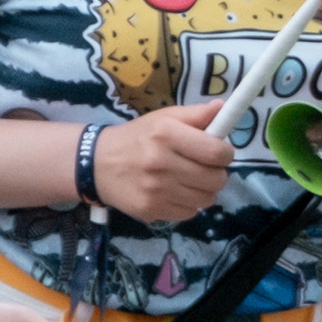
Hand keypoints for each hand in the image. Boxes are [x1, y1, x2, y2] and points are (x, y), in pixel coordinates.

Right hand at [92, 108, 241, 223]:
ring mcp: (155, 190)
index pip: (217, 153)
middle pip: (216, 179)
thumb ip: (195, 115)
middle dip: (216, 173)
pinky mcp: (150, 210)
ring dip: (203, 191)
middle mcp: (160, 163)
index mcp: (166, 135)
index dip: (225, 154)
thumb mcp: (163, 118)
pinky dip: (187, 204)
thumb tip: (223, 108)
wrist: (96, 163)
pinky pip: (189, 213)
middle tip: (203, 167)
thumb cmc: (137, 138)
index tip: (218, 152)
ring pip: (206, 199)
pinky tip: (174, 192)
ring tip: (189, 180)